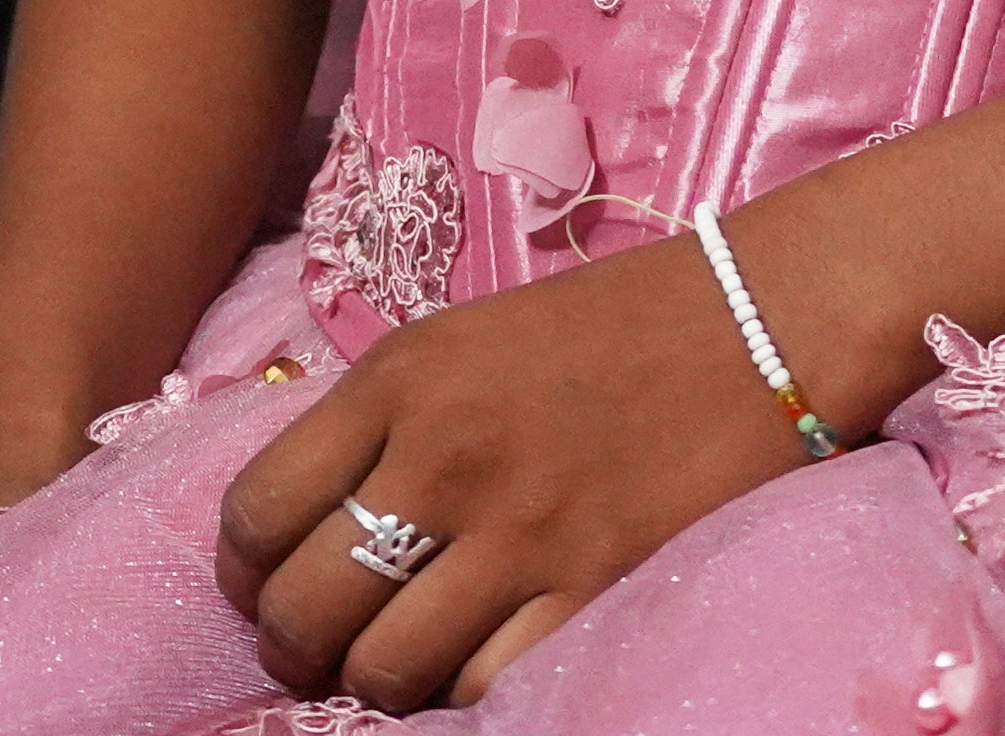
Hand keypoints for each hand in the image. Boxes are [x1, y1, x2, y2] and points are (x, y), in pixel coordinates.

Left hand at [213, 239, 812, 709]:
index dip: (243, 573)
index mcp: (399, 380)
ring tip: (399, 662)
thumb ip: (377, 425)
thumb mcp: (460, 343)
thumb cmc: (608, 327)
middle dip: (295, 647)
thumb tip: (300, 529)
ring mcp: (521, 530)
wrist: (761, 315)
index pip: (255, 511)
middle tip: (320, 649)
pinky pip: (487, 686)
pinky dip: (470, 688)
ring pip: (385, 668)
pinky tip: (481, 657)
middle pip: (304, 607)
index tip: (264, 587)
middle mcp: (443, 455)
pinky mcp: (595, 587)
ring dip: (377, 681)